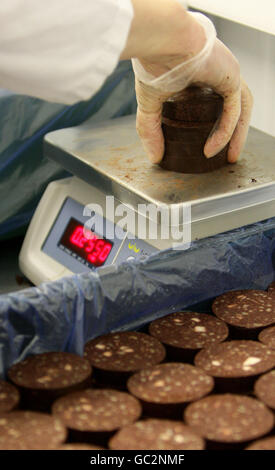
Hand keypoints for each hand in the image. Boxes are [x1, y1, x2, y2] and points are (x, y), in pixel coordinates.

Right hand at [131, 12, 252, 163]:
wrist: (162, 42)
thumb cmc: (154, 62)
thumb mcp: (150, 104)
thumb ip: (151, 130)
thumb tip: (154, 157)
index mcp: (200, 76)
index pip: (216, 103)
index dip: (217, 125)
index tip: (210, 146)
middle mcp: (218, 74)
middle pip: (234, 108)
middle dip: (234, 134)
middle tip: (228, 156)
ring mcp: (227, 73)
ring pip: (240, 109)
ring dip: (238, 135)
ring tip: (230, 157)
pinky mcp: (231, 76)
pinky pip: (234, 109)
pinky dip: (225, 131)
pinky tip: (213, 148)